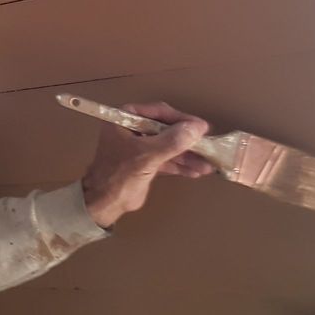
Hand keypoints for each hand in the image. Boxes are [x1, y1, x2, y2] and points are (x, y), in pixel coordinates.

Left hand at [81, 102, 213, 227]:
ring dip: (188, 155)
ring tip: (208, 164)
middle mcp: (133, 129)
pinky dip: (180, 165)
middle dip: (187, 140)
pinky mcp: (145, 164)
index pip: (159, 112)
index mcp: (127, 118)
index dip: (182, 120)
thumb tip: (197, 128)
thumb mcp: (147, 154)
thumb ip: (172, 141)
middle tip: (209, 146)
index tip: (202, 127)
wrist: (105, 202)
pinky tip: (197, 171)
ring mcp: (139, 147)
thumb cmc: (119, 173)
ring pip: (169, 146)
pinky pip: (166, 160)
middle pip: (166, 130)